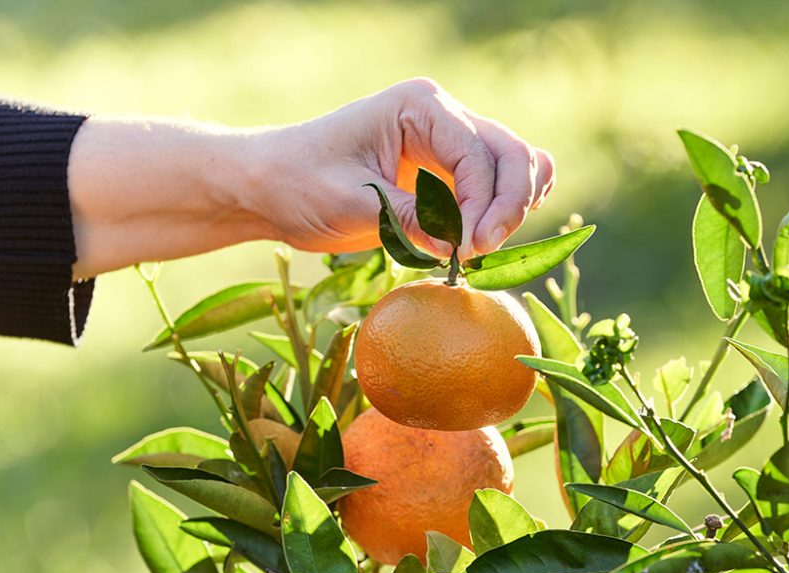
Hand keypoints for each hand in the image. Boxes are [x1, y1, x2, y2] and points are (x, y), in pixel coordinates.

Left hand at [252, 78, 555, 259]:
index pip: (478, 154)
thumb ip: (410, 219)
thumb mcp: (351, 203)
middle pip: (511, 154)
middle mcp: (445, 116)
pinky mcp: (450, 170)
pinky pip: (501, 180)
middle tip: (482, 250)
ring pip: (517, 164)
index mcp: (420, 106)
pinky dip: (508, 206)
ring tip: (483, 244)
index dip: (483, 204)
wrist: (270, 185)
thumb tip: (459, 246)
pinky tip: (491, 233)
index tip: (468, 248)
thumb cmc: (299, 184)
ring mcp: (452, 141)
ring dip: (514, 206)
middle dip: (507, 205)